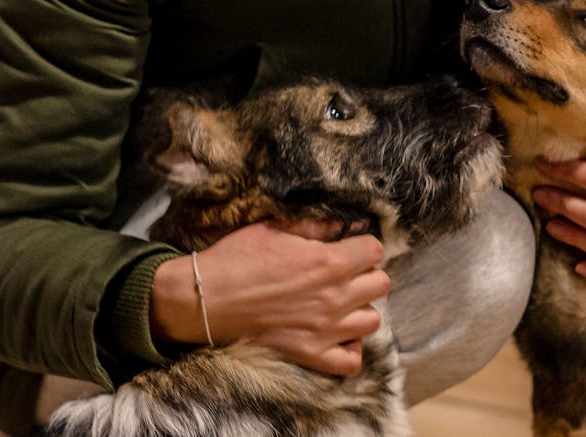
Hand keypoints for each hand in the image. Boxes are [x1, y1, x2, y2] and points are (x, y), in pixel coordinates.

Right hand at [149, 220, 389, 374]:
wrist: (205, 299)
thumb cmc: (237, 258)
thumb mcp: (274, 228)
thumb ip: (315, 225)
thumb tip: (345, 223)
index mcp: (328, 261)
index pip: (375, 250)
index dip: (363, 246)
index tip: (350, 248)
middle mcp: (334, 296)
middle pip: (381, 284)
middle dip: (366, 275)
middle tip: (345, 275)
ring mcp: (325, 329)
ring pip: (372, 321)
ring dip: (360, 310)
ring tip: (341, 304)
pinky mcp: (311, 355)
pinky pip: (351, 361)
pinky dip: (349, 349)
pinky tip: (336, 335)